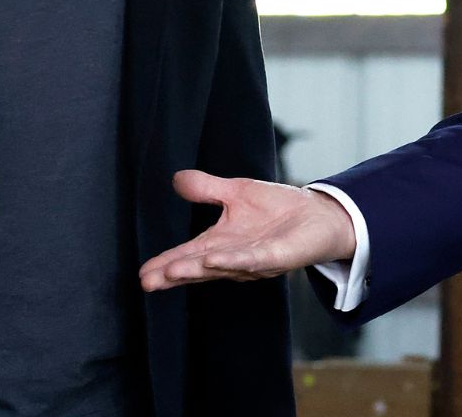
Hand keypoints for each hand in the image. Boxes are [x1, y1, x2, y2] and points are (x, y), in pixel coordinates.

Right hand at [138, 170, 357, 290]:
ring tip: (171, 272)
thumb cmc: (277, 208)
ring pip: (222, 267)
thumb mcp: (236, 193)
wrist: (318, 214)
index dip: (166, 265)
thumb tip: (176, 179)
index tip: (143, 274)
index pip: (189, 256)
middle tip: (148, 282)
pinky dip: (234, 261)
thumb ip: (207, 189)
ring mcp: (255, 260)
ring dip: (197, 270)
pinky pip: (254, 260)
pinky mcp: (278, 257)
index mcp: (222, 243)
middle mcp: (234, 257)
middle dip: (175, 274)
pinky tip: (214, 260)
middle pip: (200, 269)